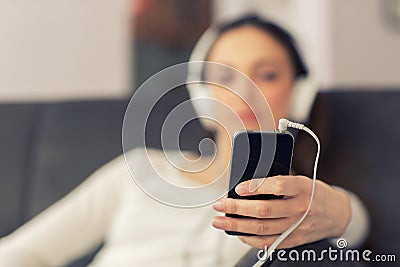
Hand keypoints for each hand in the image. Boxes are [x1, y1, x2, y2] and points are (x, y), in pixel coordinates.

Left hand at [211, 175, 350, 248]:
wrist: (337, 214)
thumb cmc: (314, 193)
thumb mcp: (301, 180)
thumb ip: (278, 182)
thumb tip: (248, 185)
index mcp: (302, 188)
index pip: (277, 186)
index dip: (255, 186)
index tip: (238, 188)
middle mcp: (300, 208)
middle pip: (264, 210)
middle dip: (237, 208)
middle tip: (219, 205)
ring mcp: (297, 227)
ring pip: (262, 228)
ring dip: (237, 225)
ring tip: (220, 221)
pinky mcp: (294, 240)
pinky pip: (268, 242)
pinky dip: (250, 239)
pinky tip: (238, 233)